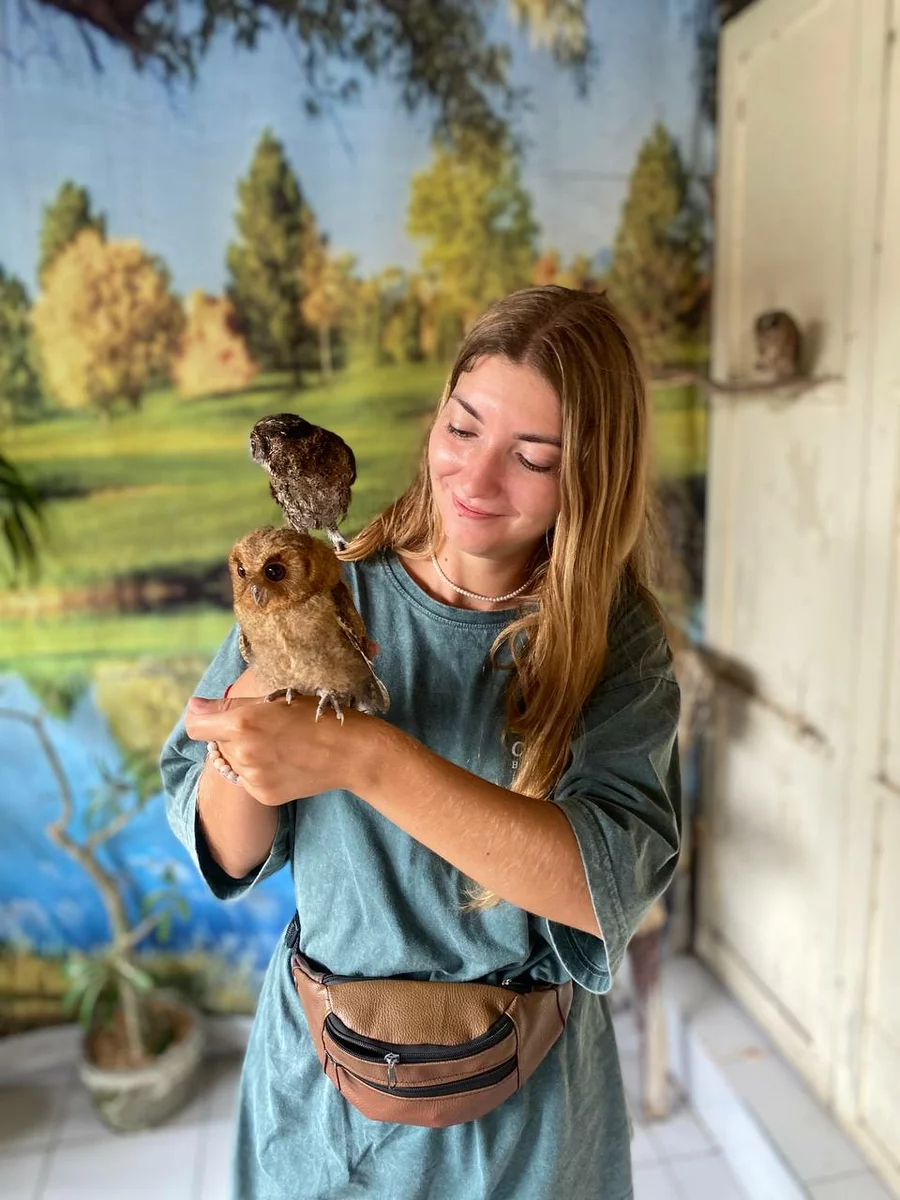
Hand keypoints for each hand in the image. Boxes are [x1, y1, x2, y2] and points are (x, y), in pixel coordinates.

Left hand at [185, 692, 369, 805]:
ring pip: (233, 763)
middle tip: (268, 729)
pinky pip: (247, 780)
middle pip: (217, 744)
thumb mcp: (274, 698)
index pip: (195, 726)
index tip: (213, 718)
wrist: (350, 751)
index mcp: (242, 723)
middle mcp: (243, 753)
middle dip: (233, 736)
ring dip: (246, 754)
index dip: (202, 719)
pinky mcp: (264, 795)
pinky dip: (259, 772)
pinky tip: (284, 763)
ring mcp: (253, 778)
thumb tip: (192, 706)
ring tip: (280, 746)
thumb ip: (227, 707)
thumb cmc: (315, 714)